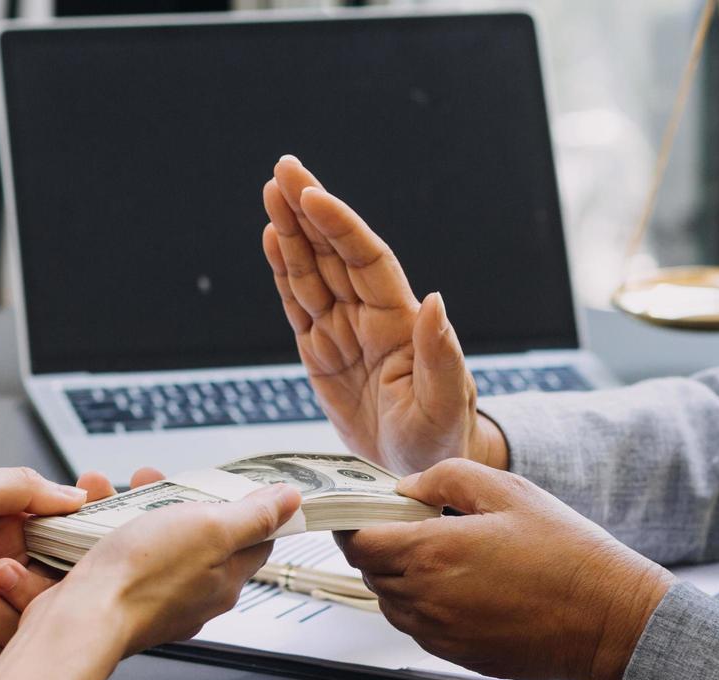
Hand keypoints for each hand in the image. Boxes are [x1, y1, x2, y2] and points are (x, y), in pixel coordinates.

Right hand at [0, 483, 301, 679]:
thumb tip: (292, 501)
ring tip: (120, 487)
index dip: (246, 506)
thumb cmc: (141, 577)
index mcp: (225, 579)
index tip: (230, 484)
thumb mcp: (210, 529)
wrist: (80, 620)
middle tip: (161, 479)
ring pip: (156, 541)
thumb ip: (254, 516)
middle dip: (181, 499)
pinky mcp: (119, 597)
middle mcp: (195, 594)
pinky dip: (109, 528)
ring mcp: (156, 598)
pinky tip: (94, 513)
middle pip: (201, 535)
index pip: (255, 539)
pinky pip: (122, 554)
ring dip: (139, 507)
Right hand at [261, 155, 506, 473]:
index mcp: (399, 323)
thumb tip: (435, 302)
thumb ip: (440, 356)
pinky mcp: (320, 355)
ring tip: (271, 193)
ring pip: (311, 273)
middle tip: (283, 170)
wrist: (422, 470)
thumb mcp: (447, 404)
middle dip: (309, 211)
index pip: (365, 260)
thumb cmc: (443, 438)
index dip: (339, 226)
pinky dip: (283, 273)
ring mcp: (343, 333)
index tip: (313, 195)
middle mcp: (370, 318)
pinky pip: (299, 306)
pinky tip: (272, 239)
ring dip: (291, 233)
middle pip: (334, 253)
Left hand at [337, 459, 673, 679]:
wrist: (608, 618)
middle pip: (370, 573)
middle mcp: (427, 599)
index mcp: (432, 552)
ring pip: (391, 605)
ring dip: (401, 580)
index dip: (354, 526)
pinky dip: (425, 608)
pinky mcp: (457, 655)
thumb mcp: (509, 491)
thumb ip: (446, 477)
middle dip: (380, 549)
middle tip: (412, 529)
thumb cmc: (568, 556)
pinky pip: (419, 630)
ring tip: (445, 559)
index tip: (365, 515)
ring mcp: (440, 633)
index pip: (358, 543)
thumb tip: (408, 486)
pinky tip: (463, 589)